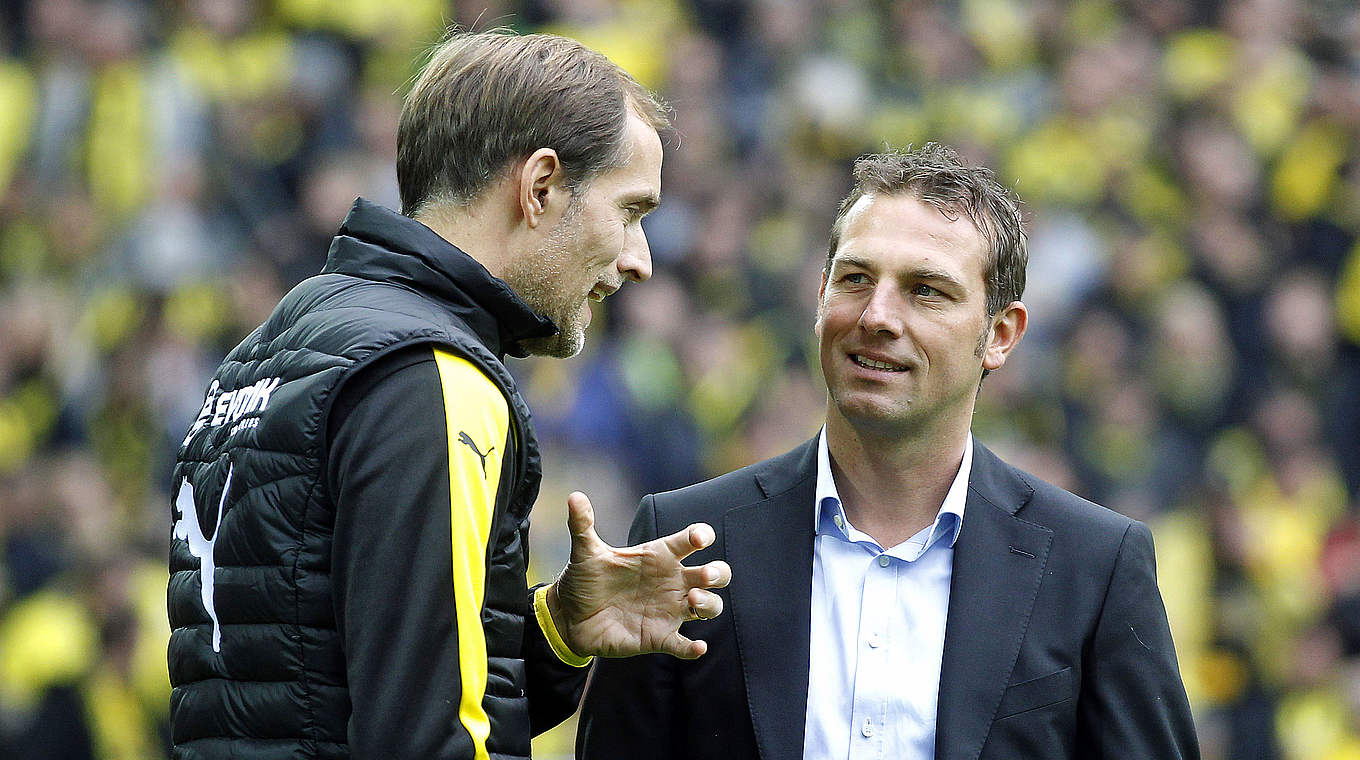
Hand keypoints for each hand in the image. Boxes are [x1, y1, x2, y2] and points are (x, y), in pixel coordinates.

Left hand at [547, 491, 731, 659]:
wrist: (569, 616)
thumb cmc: (584, 580)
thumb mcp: (584, 552)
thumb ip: (583, 524)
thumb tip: (574, 497)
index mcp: (659, 556)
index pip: (690, 540)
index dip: (701, 535)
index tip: (699, 539)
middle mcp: (671, 582)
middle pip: (713, 574)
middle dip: (717, 572)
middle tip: (706, 575)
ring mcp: (668, 610)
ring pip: (708, 606)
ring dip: (709, 604)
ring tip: (692, 601)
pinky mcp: (659, 636)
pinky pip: (683, 645)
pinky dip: (692, 648)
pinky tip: (696, 648)